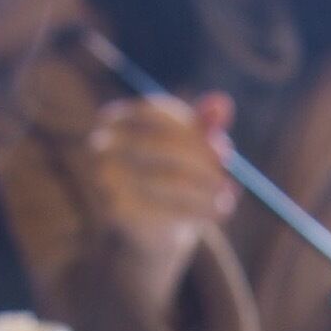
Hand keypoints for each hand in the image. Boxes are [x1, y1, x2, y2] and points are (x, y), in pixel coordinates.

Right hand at [85, 92, 237, 306]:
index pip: (156, 113)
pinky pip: (161, 209)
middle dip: (201, 161)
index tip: (225, 150)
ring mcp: (103, 177)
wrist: (147, 227)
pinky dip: (195, 212)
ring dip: (204, 190)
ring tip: (229, 199)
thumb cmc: (169, 176)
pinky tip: (216, 215)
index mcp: (116, 118)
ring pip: (165, 179)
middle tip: (227, 177)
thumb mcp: (189, 147)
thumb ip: (204, 124)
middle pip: (159, 144)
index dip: (194, 131)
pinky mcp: (112, 209)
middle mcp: (101, 143)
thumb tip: (223, 103)